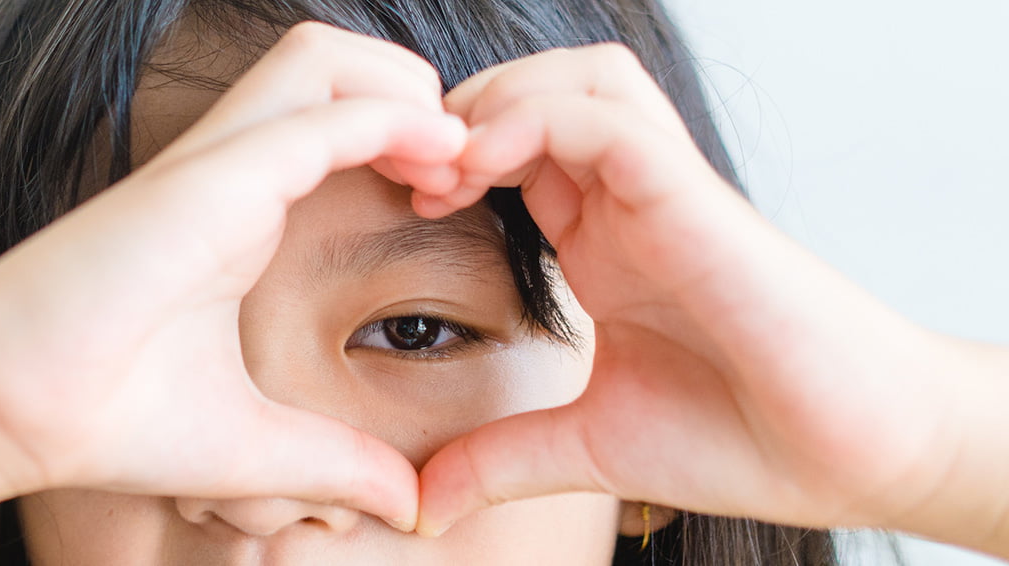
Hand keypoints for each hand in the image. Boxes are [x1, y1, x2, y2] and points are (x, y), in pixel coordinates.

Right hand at [0, 22, 466, 529]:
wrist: (8, 409)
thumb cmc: (105, 417)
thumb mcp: (255, 446)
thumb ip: (334, 463)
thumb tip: (405, 503)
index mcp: (239, 213)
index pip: (336, 125)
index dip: (408, 143)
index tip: (449, 202)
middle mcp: (231, 174)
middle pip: (335, 65)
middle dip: (415, 90)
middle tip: (459, 167)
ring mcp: (217, 168)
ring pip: (325, 58)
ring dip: (405, 87)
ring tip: (450, 157)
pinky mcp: (209, 179)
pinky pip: (318, 112)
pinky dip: (390, 116)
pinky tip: (438, 158)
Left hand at [412, 43, 1007, 549]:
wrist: (856, 456)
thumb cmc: (744, 438)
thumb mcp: (588, 449)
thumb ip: (502, 461)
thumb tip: (420, 504)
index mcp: (601, 241)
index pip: (513, 150)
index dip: (446, 160)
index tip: (400, 206)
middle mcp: (628, 201)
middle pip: (539, 88)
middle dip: (462, 112)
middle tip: (409, 174)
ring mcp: (662, 192)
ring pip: (576, 79)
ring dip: (498, 101)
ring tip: (447, 166)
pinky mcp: (692, 197)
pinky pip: (605, 119)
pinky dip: (536, 121)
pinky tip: (485, 168)